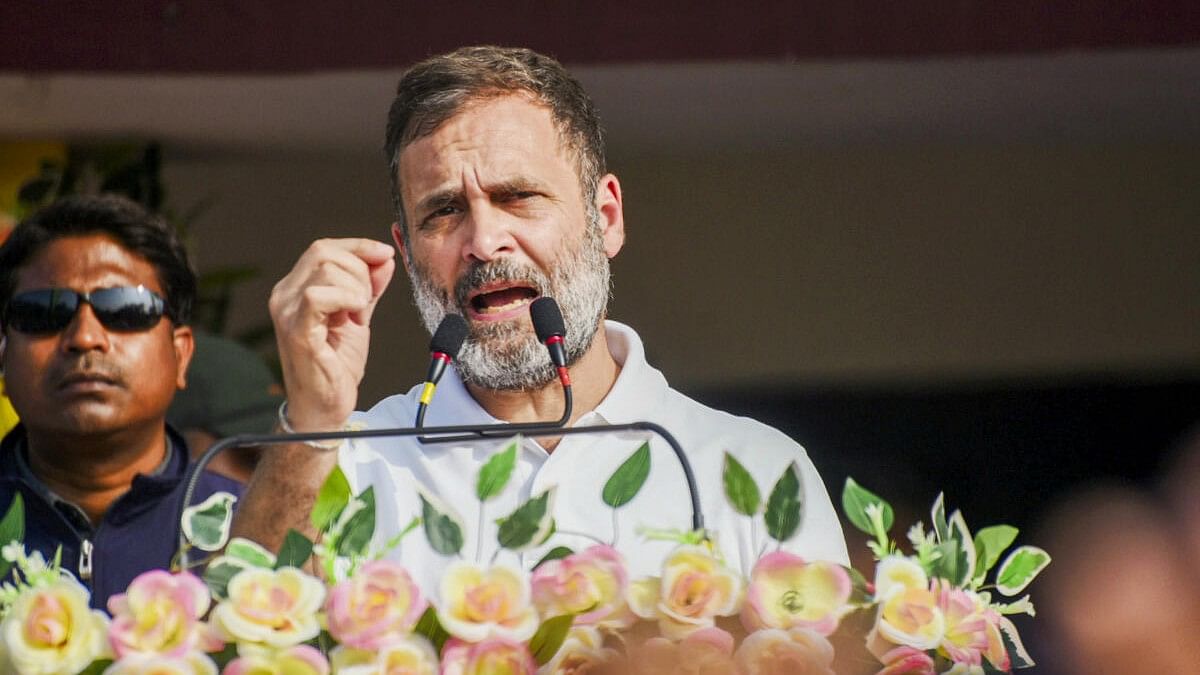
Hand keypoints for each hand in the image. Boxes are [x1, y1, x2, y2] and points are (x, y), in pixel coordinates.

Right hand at [269, 238, 394, 430]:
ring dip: (355, 288)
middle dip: (359, 270)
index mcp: (296, 289)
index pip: (324, 248)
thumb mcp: (358, 317)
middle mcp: (285, 295)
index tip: (385, 254)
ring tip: (357, 316)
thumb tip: (383, 258)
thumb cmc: (336, 366)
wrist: (325, 407)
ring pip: (325, 269)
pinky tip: (355, 315)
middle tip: (367, 302)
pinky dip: (345, 298)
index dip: (358, 247)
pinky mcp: (296, 330)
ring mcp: (287, 312)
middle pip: (324, 252)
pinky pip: (317, 295)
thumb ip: (369, 287)